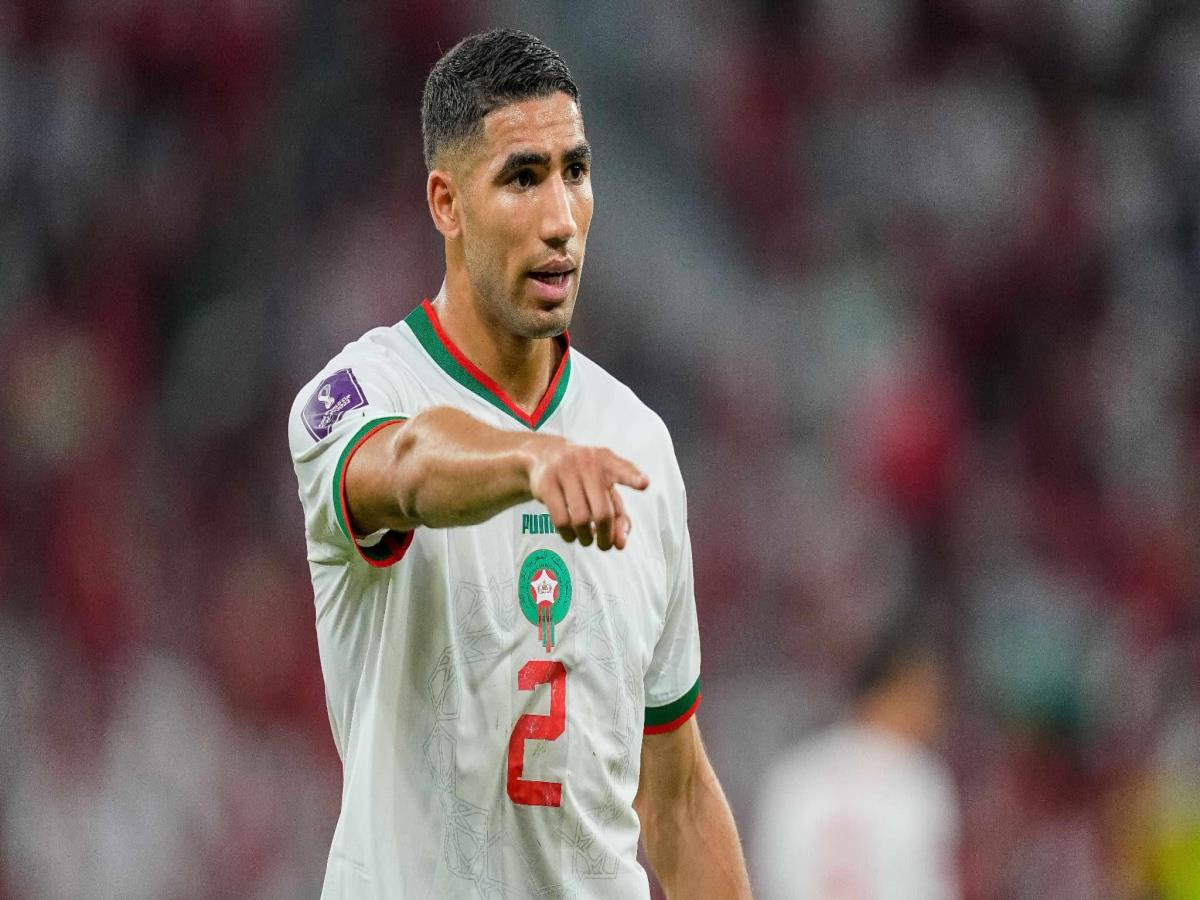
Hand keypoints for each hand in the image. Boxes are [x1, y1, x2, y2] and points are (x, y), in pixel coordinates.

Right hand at [525, 437, 648, 549]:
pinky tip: (571, 535)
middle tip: (604, 545)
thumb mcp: (605, 489)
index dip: (633, 477)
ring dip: (586, 538)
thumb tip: (620, 544)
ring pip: (581, 519)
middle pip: (602, 512)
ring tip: (587, 539)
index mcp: (607, 461)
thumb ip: (619, 515)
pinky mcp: (546, 483)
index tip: (644, 483)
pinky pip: (560, 519)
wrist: (546, 456)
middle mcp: (587, 463)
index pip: (622, 469)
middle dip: (605, 535)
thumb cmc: (584, 477)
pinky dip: (568, 535)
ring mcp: (565, 471)